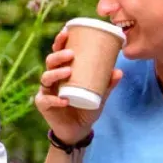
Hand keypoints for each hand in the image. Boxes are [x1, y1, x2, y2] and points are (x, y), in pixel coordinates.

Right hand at [34, 29, 121, 144]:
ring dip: (55, 73)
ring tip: (68, 72)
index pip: (58, 53)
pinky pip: (46, 100)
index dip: (60, 42)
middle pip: (50, 62)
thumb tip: (118, 71)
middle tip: (71, 54)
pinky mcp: (43, 105)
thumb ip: (108, 84)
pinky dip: (55, 100)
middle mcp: (52, 79)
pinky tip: (64, 100)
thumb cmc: (87, 108)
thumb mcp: (100, 95)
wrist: (79, 130)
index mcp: (63, 71)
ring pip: (45, 78)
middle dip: (58, 56)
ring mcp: (46, 91)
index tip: (66, 32)